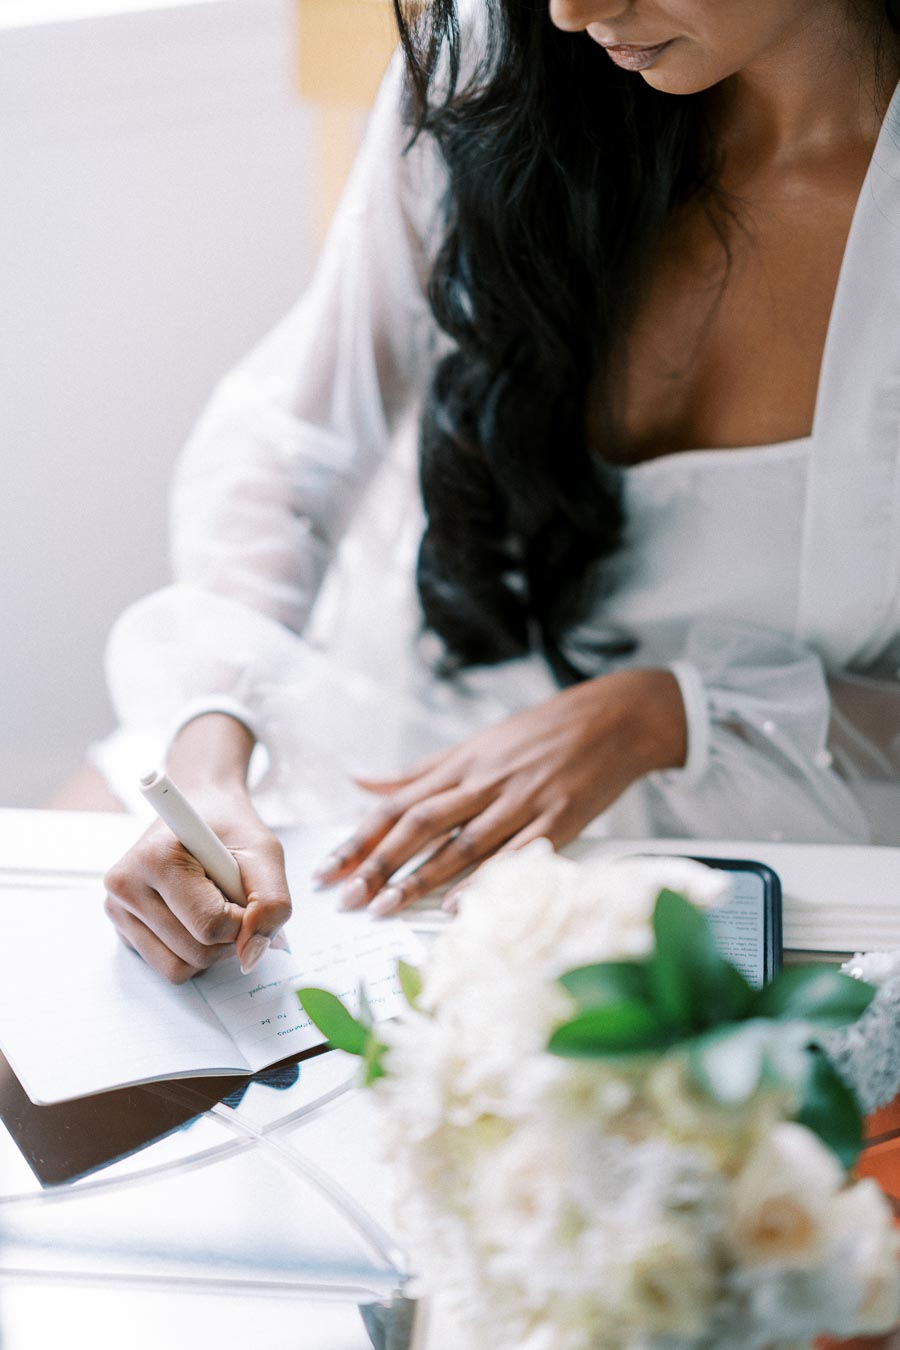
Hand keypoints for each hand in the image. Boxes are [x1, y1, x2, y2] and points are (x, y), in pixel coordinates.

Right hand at [104, 715, 290, 982]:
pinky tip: (195, 915)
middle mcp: (125, 885)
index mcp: (155, 858)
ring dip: (212, 948)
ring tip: (213, 905)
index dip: (243, 919)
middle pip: (196, 953)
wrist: (199, 809)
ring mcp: (118, 910)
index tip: (245, 891)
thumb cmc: (230, 828)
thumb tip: (251, 956)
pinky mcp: (121, 928)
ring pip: (180, 968)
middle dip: (229, 935)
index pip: (210, 926)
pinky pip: (168, 966)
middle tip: (230, 896)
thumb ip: (272, 903)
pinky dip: (193, 951)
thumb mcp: (265, 852)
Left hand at [314, 667, 686, 914]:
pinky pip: (517, 853)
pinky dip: (488, 879)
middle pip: (420, 824)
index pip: (398, 804)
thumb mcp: (475, 744)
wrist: (615, 717)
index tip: (328, 869)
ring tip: (387, 907)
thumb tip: (362, 780)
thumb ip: (419, 770)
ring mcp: (522, 801)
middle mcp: (484, 782)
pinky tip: (462, 903)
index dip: (359, 838)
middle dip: (379, 863)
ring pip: (462, 842)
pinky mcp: (559, 819)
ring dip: (421, 877)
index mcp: (461, 765)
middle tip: (346, 897)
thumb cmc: (542, 732)